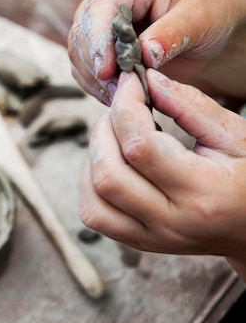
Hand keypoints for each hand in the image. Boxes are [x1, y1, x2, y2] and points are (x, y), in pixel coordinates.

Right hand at [67, 0, 245, 105]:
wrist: (206, 24)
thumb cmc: (208, 9)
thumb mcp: (201, 16)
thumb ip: (173, 33)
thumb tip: (146, 54)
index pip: (101, 5)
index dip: (98, 38)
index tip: (106, 70)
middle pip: (82, 31)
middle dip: (96, 64)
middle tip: (118, 90)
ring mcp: (97, 21)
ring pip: (79, 53)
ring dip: (95, 79)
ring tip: (121, 96)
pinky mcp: (96, 45)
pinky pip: (85, 68)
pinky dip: (96, 86)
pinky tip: (116, 96)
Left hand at [81, 69, 245, 279]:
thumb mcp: (236, 137)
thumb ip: (192, 107)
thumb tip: (149, 80)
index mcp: (203, 192)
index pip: (140, 148)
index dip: (125, 108)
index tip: (129, 84)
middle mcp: (172, 221)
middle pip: (108, 175)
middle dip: (103, 131)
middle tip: (121, 111)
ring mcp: (153, 237)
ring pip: (94, 200)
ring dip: (93, 159)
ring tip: (116, 137)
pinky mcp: (139, 242)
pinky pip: (95, 216)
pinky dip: (90, 184)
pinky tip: (111, 163)